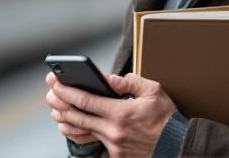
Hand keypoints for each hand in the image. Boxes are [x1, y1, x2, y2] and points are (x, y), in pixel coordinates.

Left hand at [51, 73, 176, 157]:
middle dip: (60, 105)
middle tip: (51, 96)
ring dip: (67, 122)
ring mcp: (114, 146)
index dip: (67, 91)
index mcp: (121, 112)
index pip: (86, 101)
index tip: (56, 84)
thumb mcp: (153, 91)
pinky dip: (82, 135)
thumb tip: (109, 79)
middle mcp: (114, 131)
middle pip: (78, 118)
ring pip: (82, 133)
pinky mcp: (116, 156)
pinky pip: (94, 144)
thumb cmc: (166, 118)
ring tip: (58, 112)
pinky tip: (74, 128)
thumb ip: (129, 82)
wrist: (177, 145)